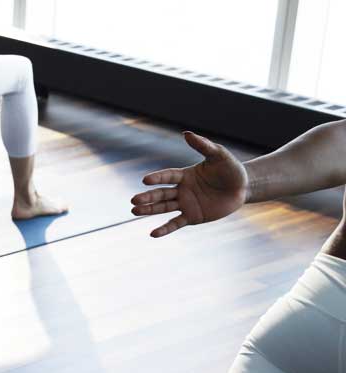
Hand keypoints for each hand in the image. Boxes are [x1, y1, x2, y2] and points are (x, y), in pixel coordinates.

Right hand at [131, 131, 248, 237]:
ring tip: (134, 211)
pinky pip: (176, 223)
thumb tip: (186, 134)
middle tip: (134, 200)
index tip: (145, 180)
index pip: (167, 177)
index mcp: (185, 175)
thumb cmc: (231, 169)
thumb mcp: (219, 155)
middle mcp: (182, 190)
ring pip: (163, 207)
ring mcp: (186, 204)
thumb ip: (203, 145)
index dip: (157, 178)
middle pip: (161, 193)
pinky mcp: (193, 217)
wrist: (243, 188)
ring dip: (149, 210)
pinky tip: (153, 234)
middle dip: (148, 197)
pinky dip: (165, 229)